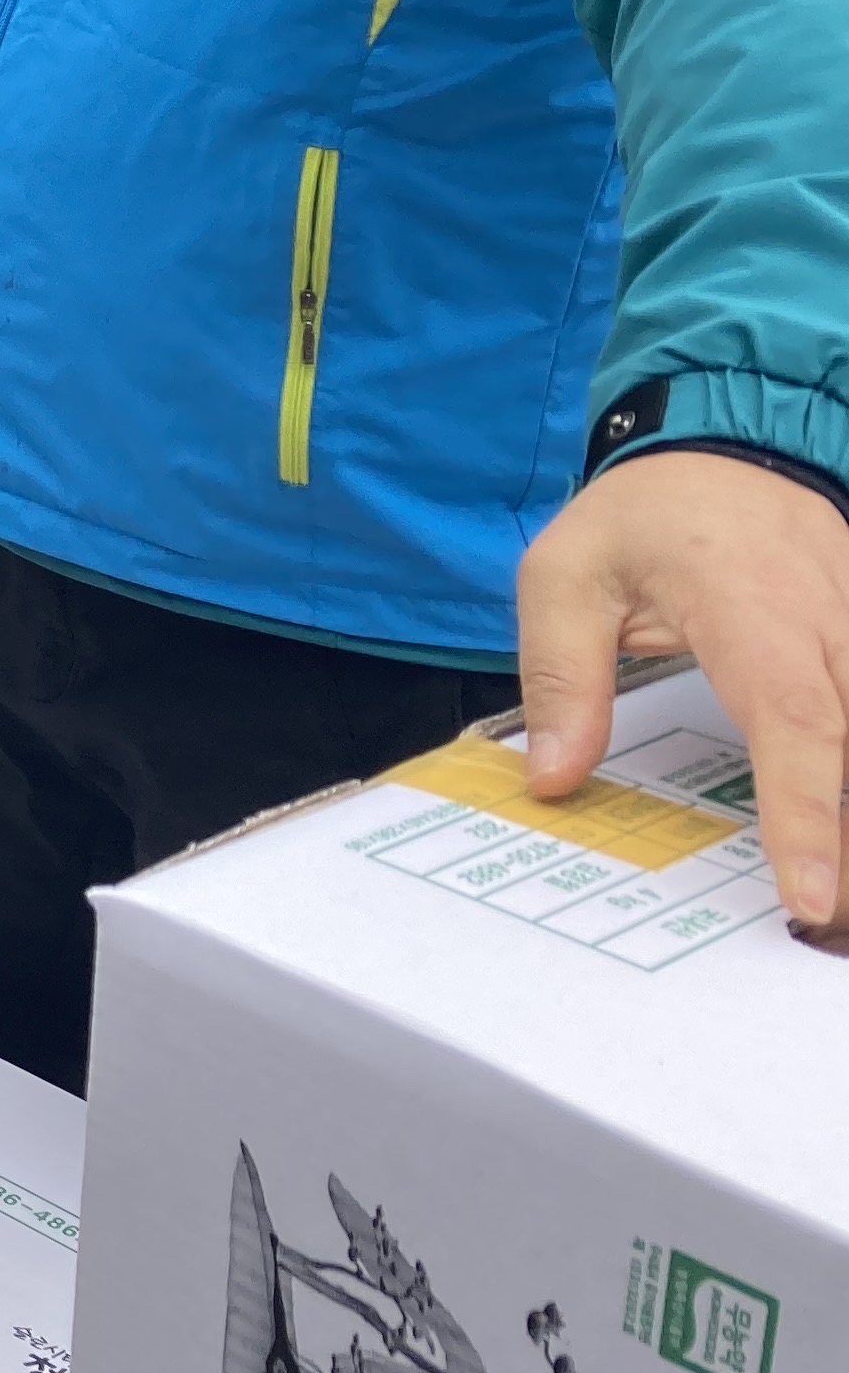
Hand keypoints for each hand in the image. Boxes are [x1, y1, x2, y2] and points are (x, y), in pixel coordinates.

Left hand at [517, 449, 848, 927]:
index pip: (794, 723)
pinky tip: (840, 830)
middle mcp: (830, 622)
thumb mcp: (565, 574)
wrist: (726, 445)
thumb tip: (552, 777)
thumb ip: (560, 676)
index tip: (810, 894)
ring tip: (837, 890)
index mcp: (751, 607)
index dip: (808, 814)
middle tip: (827, 926)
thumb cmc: (641, 516)